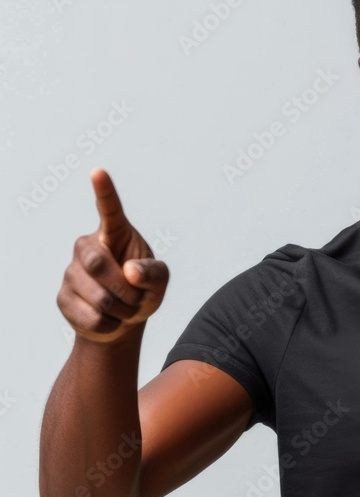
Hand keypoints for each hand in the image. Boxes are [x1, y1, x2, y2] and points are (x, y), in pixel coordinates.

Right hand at [56, 167, 169, 342]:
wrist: (123, 320)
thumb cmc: (142, 291)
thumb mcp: (159, 281)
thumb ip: (155, 273)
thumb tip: (131, 271)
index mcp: (114, 234)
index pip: (109, 210)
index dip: (104, 192)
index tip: (99, 172)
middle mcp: (87, 247)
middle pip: (96, 263)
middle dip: (126, 289)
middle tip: (138, 298)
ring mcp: (72, 272)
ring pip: (98, 296)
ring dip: (122, 310)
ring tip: (125, 309)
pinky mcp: (63, 298)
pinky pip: (92, 317)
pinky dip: (111, 325)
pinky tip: (110, 319)